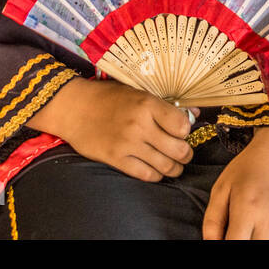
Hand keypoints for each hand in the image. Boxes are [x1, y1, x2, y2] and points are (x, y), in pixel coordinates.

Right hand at [27, 77, 193, 181]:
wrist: (74, 108)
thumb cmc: (109, 98)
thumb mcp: (139, 93)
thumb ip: (165, 106)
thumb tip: (194, 113)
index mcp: (148, 104)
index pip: (183, 126)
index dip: (187, 131)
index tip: (183, 132)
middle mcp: (139, 125)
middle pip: (178, 149)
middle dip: (186, 154)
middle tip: (184, 153)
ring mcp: (127, 144)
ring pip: (165, 165)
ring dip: (175, 168)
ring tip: (175, 165)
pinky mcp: (115, 159)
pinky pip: (145, 174)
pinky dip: (156, 176)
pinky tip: (157, 170)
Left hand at [202, 126, 268, 238]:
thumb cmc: (247, 171)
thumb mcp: (221, 189)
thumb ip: (212, 221)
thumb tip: (210, 244)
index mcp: (248, 210)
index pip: (234, 245)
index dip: (224, 246)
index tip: (224, 237)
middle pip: (251, 250)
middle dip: (240, 242)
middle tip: (236, 232)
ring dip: (257, 243)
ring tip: (250, 231)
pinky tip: (264, 234)